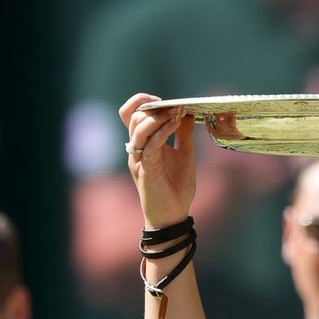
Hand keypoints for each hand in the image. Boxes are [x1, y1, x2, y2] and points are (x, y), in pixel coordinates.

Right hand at [119, 92, 195, 228]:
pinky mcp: (145, 169)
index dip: (142, 102)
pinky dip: (162, 130)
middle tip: (172, 106)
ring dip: (157, 116)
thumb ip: (184, 134)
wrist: (173, 217)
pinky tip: (175, 123)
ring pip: (137, 126)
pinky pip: (149, 144)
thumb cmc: (176, 189)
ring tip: (175, 113)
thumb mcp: (185, 155)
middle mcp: (137, 149)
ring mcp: (139, 159)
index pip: (131, 114)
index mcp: (144, 144)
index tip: (164, 102)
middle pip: (132, 115)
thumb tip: (187, 112)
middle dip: (151, 106)